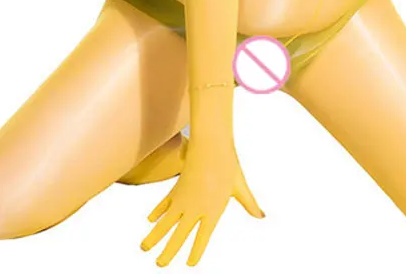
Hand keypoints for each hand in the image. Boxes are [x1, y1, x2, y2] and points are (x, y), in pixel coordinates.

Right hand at [140, 137, 264, 266]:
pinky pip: (164, 203)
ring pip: (165, 222)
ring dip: (154, 236)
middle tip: (159, 265)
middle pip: (178, 235)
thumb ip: (249, 204)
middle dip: (168, 252)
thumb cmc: (228, 165)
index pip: (202, 238)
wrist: (211, 144)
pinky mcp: (177, 187)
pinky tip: (150, 221)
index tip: (190, 264)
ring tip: (143, 248)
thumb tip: (262, 216)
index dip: (195, 252)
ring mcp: (183, 198)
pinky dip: (157, 213)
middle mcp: (194, 208)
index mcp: (211, 211)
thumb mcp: (240, 186)